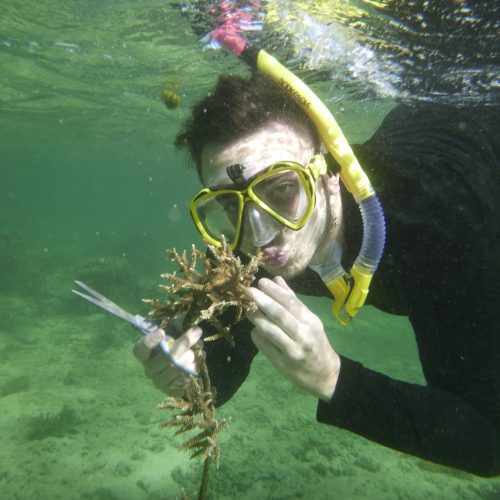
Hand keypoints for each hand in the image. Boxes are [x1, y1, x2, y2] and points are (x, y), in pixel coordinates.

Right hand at [133, 320, 201, 396]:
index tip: (161, 331)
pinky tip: (197, 362)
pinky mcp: (171, 390)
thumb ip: (178, 323)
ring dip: (192, 356)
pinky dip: (194, 369)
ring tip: (199, 348)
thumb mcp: (174, 329)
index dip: (149, 341)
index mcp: (145, 354)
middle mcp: (149, 369)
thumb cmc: (174, 342)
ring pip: (178, 369)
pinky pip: (185, 380)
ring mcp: (159, 382)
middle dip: (184, 343)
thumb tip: (188, 324)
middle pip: (166, 358)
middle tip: (197, 331)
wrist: (181, 365)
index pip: (140, 349)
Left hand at [247, 276, 339, 401]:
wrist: (325, 375)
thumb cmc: (316, 342)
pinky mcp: (283, 364)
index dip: (275, 291)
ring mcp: (293, 350)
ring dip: (257, 318)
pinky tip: (254, 330)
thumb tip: (277, 279)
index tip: (262, 281)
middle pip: (281, 315)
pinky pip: (266, 347)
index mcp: (311, 321)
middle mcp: (303, 335)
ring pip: (272, 331)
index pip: (292, 303)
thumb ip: (293, 300)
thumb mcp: (310, 320)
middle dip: (264, 301)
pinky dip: (258, 336)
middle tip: (249, 291)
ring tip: (248, 309)